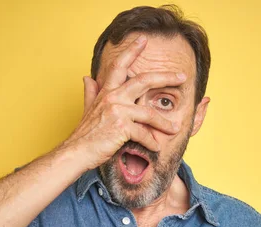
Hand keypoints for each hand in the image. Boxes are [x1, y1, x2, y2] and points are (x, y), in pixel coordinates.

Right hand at [61, 34, 186, 170]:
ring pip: (149, 113)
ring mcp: (118, 111)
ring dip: (164, 122)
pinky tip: (156, 147)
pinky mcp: (122, 127)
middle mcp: (113, 97)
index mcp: (107, 92)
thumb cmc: (85, 134)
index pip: (119, 66)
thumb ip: (90, 92)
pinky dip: (151, 142)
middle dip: (166, 77)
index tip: (143, 39)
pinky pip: (144, 133)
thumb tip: (87, 77)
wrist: (77, 152)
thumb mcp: (88, 109)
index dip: (131, 51)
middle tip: (182, 76)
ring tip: (175, 128)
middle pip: (144, 80)